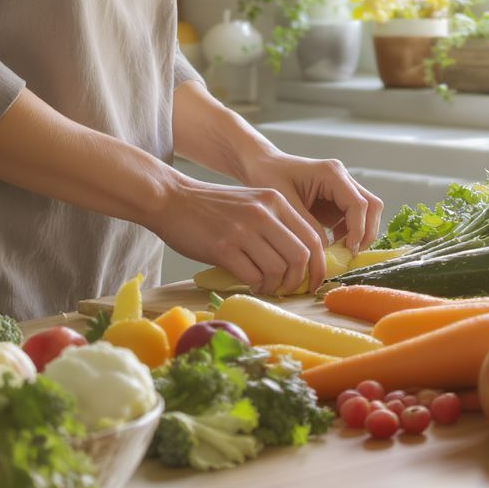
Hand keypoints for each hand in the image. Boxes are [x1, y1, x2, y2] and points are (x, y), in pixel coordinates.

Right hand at [149, 177, 327, 297]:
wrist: (170, 199)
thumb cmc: (210, 206)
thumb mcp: (251, 202)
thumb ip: (274, 223)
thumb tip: (298, 261)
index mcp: (274, 201)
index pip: (312, 237)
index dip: (318, 265)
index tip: (312, 281)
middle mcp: (263, 213)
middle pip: (301, 256)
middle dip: (299, 280)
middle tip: (288, 289)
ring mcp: (243, 230)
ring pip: (278, 269)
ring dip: (274, 285)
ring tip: (265, 285)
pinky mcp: (223, 247)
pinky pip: (252, 276)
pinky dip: (255, 286)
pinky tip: (249, 282)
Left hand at [242, 150, 382, 258]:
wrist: (261, 165)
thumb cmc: (268, 176)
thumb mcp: (285, 202)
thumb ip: (307, 225)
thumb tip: (326, 249)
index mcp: (331, 173)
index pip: (359, 204)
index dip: (358, 230)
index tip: (348, 250)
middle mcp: (342, 178)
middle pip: (372, 206)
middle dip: (366, 232)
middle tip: (350, 254)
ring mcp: (342, 189)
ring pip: (367, 213)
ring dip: (359, 234)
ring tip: (341, 253)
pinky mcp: (337, 200)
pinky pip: (354, 219)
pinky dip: (349, 234)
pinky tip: (333, 246)